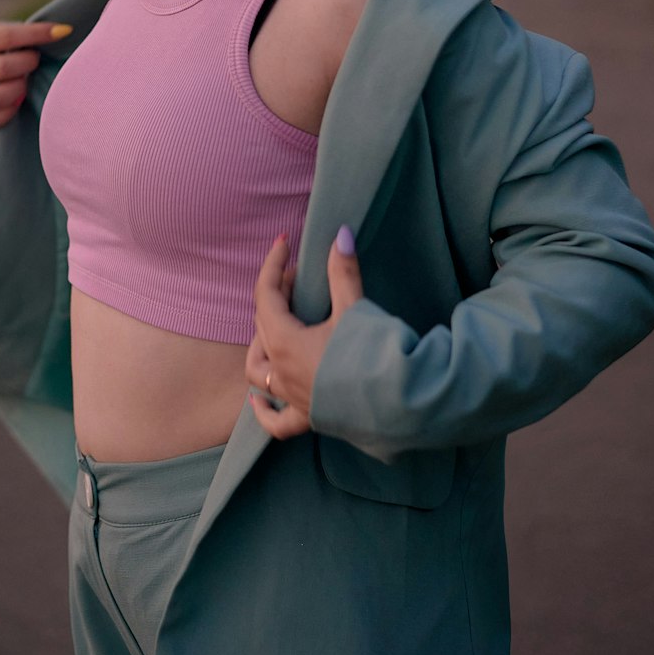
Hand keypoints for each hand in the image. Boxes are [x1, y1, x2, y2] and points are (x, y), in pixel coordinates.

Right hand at [0, 20, 71, 127]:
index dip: (37, 34)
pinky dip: (12, 109)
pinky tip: (17, 98)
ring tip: (23, 79)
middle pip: (2, 68)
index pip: (5, 37)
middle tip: (34, 59)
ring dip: (20, 88)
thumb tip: (61, 32)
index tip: (63, 32)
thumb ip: (20, 34)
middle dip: (28, 63)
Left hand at [246, 226, 363, 439]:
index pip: (266, 294)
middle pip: (264, 325)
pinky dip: (263, 409)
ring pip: (258, 370)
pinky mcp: (309, 417)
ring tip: (274, 327)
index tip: (284, 242)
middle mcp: (280, 370)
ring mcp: (292, 396)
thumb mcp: (354, 309)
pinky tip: (257, 401)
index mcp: (284, 341)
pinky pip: (276, 419)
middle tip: (300, 277)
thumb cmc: (371, 355)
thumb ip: (342, 272)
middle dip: (277, 295)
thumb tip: (341, 235)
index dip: (273, 264)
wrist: (396, 406)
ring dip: (260, 345)